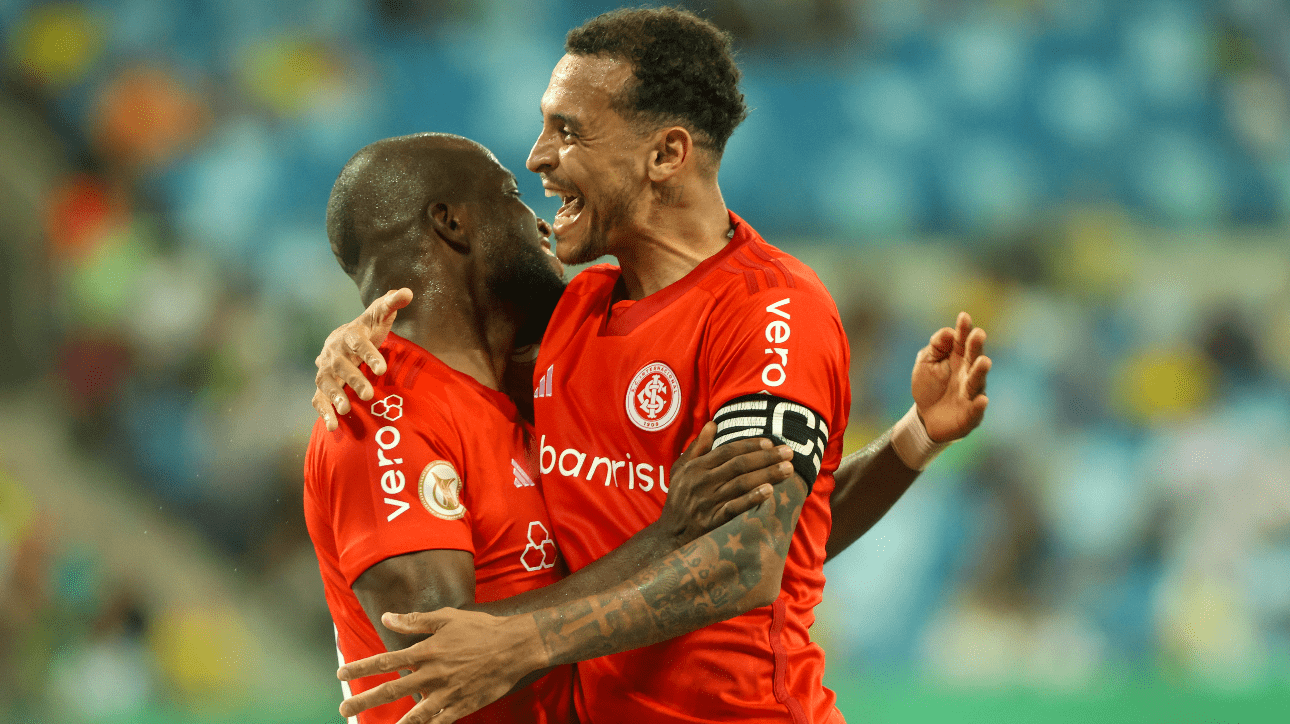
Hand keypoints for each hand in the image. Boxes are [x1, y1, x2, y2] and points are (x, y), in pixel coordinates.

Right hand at [312, 288, 412, 430]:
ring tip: (346, 410)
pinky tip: (334, 425)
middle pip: (342, 366)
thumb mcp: (379, 315)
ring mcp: (326, 370)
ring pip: (326, 382)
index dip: (369, 354)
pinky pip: (318, 398)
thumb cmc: (367, 329)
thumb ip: (392, 303)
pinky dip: (324, 411)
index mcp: (350, 334)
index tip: (382, 368)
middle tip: (369, 394)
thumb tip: (407, 292)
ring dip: (335, 396)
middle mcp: (334, 352)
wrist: (342, 340)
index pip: (358, 342)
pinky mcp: (322, 385)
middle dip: (354, 380)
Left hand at [337, 609, 542, 723]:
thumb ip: (415, 621)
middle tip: (343, 707)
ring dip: (391, 722)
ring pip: (412, 714)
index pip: (385, 660)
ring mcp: (446, 693)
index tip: (341, 672)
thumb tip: (388, 617)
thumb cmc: (480, 629)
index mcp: (426, 651)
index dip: (360, 667)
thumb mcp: (447, 618)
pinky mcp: (461, 706)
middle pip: (391, 690)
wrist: (515, 647)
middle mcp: (432, 674)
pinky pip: (438, 723)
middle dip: (363, 699)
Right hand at [657, 422, 794, 545]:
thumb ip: (697, 446)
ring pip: (741, 484)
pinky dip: (751, 499)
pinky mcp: (712, 521)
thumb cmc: (679, 498)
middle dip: (766, 458)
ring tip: (788, 470)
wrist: (669, 535)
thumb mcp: (681, 469)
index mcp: (695, 467)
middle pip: (739, 465)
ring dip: (767, 475)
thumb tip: (713, 424)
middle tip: (788, 453)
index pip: (728, 451)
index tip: (770, 443)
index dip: (750, 445)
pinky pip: (734, 508)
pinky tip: (769, 491)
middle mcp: (702, 482)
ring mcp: (707, 502)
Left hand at [911, 311, 991, 441]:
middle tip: (978, 334)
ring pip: (977, 382)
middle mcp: (968, 373)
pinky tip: (982, 399)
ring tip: (983, 361)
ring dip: (980, 372)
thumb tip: (948, 332)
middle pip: (973, 358)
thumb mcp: (926, 363)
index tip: (963, 316)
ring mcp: (971, 393)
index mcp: (958, 358)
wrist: (926, 418)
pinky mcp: (971, 414)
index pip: (962, 341)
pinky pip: (976, 409)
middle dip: (976, 346)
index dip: (963, 329)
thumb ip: (935, 347)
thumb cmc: (929, 386)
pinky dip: (979, 405)